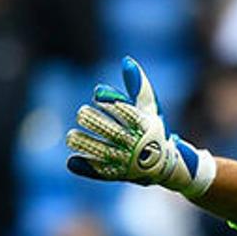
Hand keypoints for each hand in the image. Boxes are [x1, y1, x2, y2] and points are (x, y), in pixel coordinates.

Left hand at [65, 57, 215, 197]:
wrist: (165, 164)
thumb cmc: (154, 129)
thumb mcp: (150, 106)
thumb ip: (138, 85)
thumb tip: (126, 61)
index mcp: (147, 126)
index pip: (128, 113)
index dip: (111, 104)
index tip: (96, 95)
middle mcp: (138, 144)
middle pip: (114, 133)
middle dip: (96, 123)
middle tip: (81, 113)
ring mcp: (129, 161)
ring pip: (106, 153)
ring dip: (87, 145)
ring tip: (71, 137)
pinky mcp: (120, 174)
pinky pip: (102, 172)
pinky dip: (88, 168)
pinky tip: (72, 162)